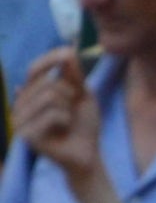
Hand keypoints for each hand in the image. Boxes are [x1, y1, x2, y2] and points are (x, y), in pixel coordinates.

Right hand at [15, 50, 103, 185]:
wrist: (87, 152)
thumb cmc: (84, 123)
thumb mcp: (82, 94)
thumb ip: (74, 75)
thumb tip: (66, 50)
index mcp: (33, 93)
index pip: (34, 69)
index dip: (50, 59)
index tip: (69, 51)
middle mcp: (22, 104)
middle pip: (46, 83)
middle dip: (69, 92)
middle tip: (73, 105)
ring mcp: (21, 120)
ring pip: (49, 96)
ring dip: (68, 106)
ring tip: (68, 119)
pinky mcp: (26, 134)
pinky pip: (52, 114)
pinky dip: (66, 119)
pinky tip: (64, 129)